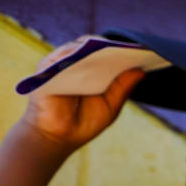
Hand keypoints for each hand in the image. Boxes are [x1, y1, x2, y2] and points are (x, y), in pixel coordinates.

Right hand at [16, 35, 144, 151]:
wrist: (57, 139)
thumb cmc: (84, 123)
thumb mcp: (109, 106)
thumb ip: (122, 88)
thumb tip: (141, 71)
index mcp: (94, 72)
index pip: (107, 54)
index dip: (121, 51)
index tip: (139, 51)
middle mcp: (77, 65)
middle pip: (94, 47)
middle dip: (110, 46)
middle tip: (127, 48)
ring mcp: (60, 65)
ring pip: (78, 47)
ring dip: (93, 47)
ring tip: (110, 50)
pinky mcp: (45, 69)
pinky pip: (59, 56)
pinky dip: (72, 54)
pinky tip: (86, 56)